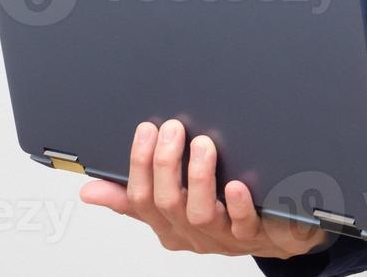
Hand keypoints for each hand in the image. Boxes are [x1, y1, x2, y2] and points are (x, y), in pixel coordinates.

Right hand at [79, 119, 332, 259]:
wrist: (277, 233)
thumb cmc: (222, 215)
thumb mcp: (173, 206)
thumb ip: (134, 198)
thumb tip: (89, 190)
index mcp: (168, 225)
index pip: (141, 199)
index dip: (140, 164)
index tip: (147, 129)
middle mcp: (192, 234)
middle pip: (168, 204)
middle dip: (167, 164)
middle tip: (174, 129)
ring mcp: (223, 237)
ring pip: (200, 214)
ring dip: (199, 177)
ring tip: (203, 145)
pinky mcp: (255, 235)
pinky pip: (244, 224)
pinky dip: (239, 204)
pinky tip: (237, 185)